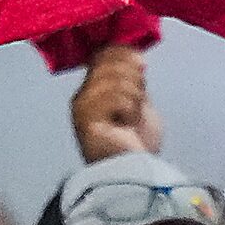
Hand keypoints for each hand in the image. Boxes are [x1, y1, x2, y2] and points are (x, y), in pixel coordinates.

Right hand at [69, 43, 159, 159]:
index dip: (126, 54)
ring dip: (134, 99)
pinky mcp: (86, 117)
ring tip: (129, 119)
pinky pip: (117, 97)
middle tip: (134, 105)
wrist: (133, 172)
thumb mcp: (139, 102)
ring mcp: (83, 105)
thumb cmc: (136, 143)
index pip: (105, 52)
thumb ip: (132, 80)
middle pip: (110, 59)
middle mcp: (83, 94)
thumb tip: (134, 55)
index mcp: (94, 88)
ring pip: (118, 78)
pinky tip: (125, 125)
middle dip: (134, 78)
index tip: (142, 67)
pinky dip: (129, 111)